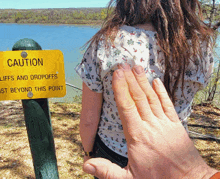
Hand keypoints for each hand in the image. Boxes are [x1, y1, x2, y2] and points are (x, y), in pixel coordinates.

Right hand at [83, 64, 217, 178]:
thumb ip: (107, 171)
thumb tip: (85, 165)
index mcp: (137, 136)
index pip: (126, 107)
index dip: (120, 89)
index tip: (117, 74)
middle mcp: (151, 125)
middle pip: (138, 98)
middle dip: (130, 80)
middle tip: (124, 65)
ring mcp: (165, 123)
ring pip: (152, 98)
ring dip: (144, 82)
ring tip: (137, 67)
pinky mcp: (176, 124)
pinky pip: (168, 104)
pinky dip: (162, 92)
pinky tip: (157, 81)